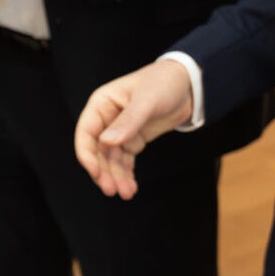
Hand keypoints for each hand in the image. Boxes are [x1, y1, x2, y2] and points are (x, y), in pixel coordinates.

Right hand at [74, 60, 193, 199]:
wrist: (188, 84)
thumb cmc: (163, 83)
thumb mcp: (146, 101)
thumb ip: (128, 121)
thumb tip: (106, 142)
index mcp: (101, 104)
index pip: (86, 133)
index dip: (87, 154)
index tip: (95, 173)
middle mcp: (106, 119)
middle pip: (97, 150)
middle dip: (103, 171)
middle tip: (111, 190)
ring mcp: (119, 130)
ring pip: (111, 159)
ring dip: (116, 176)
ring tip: (126, 192)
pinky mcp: (133, 139)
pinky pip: (125, 160)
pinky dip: (126, 174)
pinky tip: (131, 187)